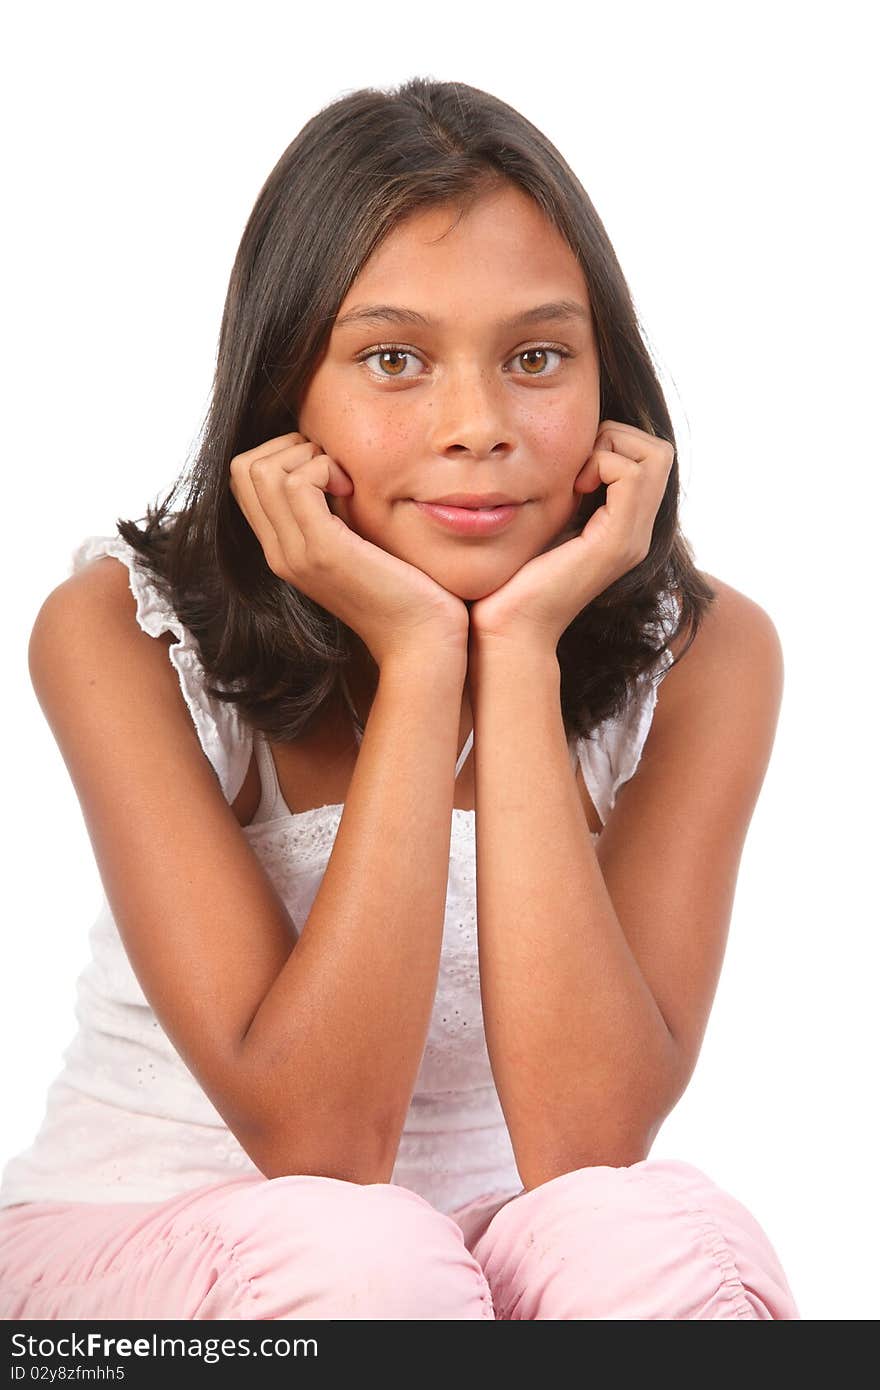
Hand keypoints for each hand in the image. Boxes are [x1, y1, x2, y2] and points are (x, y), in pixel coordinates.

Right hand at [229, 431, 468, 669]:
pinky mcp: (323, 551)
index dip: (283, 454)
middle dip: (291, 447)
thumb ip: (337, 512)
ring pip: (263, 470)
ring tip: (345, 481)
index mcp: (284, 550)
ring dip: (309, 456)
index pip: (245, 480)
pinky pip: (296, 483)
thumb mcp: (359, 544)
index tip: (330, 470)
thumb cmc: (405, 591)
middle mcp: (280, 553)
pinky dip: (323, 468)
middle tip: (336, 470)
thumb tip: (334, 462)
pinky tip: (351, 490)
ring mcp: (296, 553)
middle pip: (245, 468)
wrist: (420, 642)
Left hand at [468, 421, 673, 654]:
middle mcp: (637, 534)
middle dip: (617, 437)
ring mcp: (632, 539)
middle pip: (659, 452)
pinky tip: (573, 489)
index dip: (613, 443)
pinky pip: (631, 475)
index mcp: (624, 528)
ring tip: (577, 479)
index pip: (649, 459)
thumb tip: (564, 456)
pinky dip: (602, 464)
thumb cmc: (512, 580)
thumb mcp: (545, 523)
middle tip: (578, 467)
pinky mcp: (616, 542)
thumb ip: (565, 495)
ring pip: (654, 456)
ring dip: (610, 448)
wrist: (509, 627)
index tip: (573, 469)